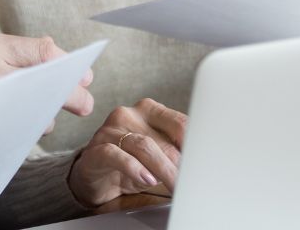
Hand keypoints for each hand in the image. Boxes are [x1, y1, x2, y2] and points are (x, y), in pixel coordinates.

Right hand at [68, 98, 187, 207]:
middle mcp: (130, 114)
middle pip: (165, 141)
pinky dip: (135, 168)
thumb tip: (199, 168)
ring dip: (164, 170)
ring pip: (144, 146)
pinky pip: (117, 156)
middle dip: (181, 166)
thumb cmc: (129, 164)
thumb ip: (174, 156)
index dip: (195, 146)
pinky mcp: (96, 149)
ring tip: (176, 187)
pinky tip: (147, 179)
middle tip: (193, 183)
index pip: (180, 123)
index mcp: (149, 110)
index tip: (206, 164)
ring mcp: (111, 130)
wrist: (93, 176)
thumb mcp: (156, 158)